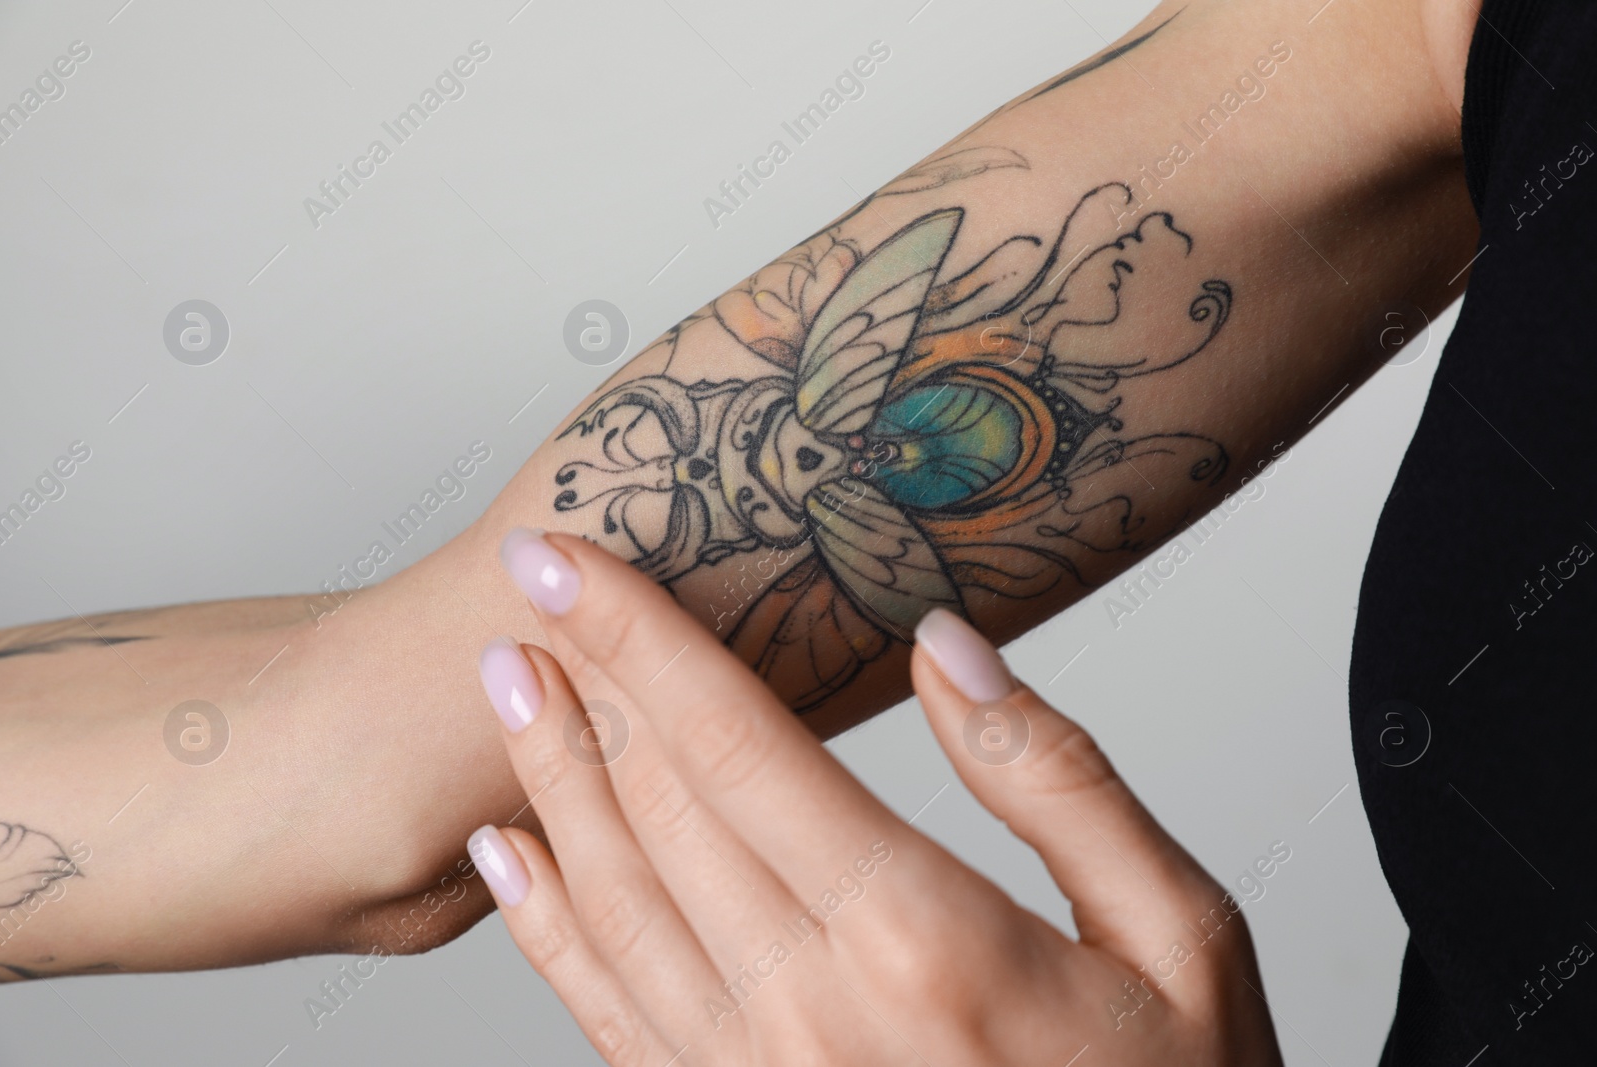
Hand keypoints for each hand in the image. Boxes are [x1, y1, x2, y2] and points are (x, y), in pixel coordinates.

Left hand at [466, 529, 1284, 1065]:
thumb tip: (948, 649)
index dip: (638, 637)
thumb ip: (1058, 780)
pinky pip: (609, 1015)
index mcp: (926, 941)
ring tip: (506, 684)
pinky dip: (544, 927)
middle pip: (659, 807)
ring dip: (548, 779)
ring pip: (613, 901)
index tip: (567, 558)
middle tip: (531, 588)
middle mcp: (816, 1011)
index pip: (739, 744)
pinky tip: (511, 855)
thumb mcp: (1180, 936)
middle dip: (585, 682)